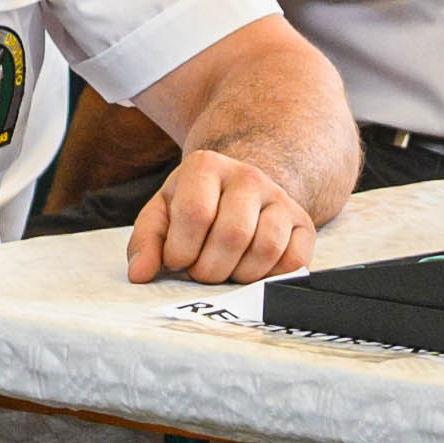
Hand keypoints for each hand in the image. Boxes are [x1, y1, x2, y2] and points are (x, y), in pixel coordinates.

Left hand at [127, 147, 314, 286]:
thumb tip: (140, 274)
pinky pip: (294, 261)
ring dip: (239, 275)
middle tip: (201, 270)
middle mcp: (248, 176)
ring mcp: (280, 198)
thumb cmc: (196, 206)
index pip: (195, 214)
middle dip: (209, 269)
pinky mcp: (303, 223)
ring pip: (266, 248)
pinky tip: (251, 269)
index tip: (176, 261)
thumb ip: (146, 242)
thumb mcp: (163, 214)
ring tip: (225, 270)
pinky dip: (270, 276)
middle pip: (232, 235)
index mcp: (206, 166)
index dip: (181, 251)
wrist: (239, 191)